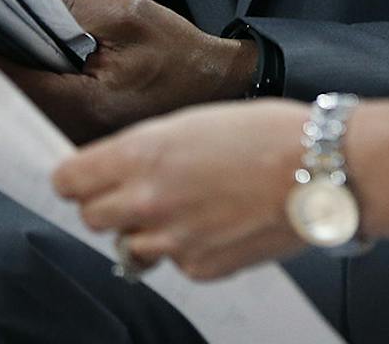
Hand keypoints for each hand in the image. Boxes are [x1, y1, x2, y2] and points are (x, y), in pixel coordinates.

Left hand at [0, 0, 256, 141]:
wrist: (216, 84)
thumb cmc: (177, 50)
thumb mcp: (128, 13)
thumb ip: (72, 11)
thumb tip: (20, 8)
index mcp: (87, 103)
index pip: (13, 84)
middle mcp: (76, 133)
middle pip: (9, 105)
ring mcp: (79, 142)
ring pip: (22, 114)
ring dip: (1, 84)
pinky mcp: (84, 140)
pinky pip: (40, 118)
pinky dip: (23, 94)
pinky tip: (17, 70)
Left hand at [54, 98, 307, 279]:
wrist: (320, 171)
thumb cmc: (269, 135)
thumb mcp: (195, 120)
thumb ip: (149, 148)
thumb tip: (122, 166)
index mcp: (142, 154)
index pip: (67, 179)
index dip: (77, 175)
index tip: (86, 174)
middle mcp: (148, 200)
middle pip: (90, 216)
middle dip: (108, 203)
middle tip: (140, 189)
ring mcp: (172, 240)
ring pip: (128, 245)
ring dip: (146, 229)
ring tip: (188, 205)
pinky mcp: (198, 268)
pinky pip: (173, 261)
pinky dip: (187, 246)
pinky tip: (217, 221)